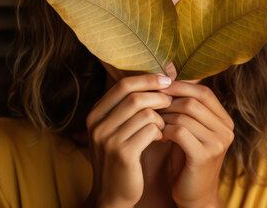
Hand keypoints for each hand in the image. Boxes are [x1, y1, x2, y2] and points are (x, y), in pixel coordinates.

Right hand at [84, 73, 172, 207]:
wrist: (112, 193)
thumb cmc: (121, 155)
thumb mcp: (117, 128)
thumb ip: (131, 104)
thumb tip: (165, 72)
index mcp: (95, 114)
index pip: (122, 85)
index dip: (147, 79)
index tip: (166, 79)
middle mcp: (98, 125)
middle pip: (134, 97)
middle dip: (158, 96)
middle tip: (171, 101)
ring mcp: (108, 140)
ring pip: (145, 113)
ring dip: (161, 116)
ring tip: (165, 124)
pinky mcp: (123, 154)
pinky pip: (150, 130)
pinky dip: (161, 131)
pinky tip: (162, 137)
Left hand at [158, 81, 233, 207]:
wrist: (194, 196)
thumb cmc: (186, 158)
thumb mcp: (188, 128)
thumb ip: (182, 103)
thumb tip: (168, 67)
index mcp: (224, 120)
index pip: (204, 92)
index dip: (180, 87)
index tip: (159, 89)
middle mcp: (226, 130)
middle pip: (194, 101)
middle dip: (169, 101)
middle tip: (151, 104)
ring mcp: (218, 143)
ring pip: (185, 114)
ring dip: (164, 115)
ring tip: (152, 119)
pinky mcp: (205, 156)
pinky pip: (179, 131)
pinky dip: (164, 129)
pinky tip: (157, 134)